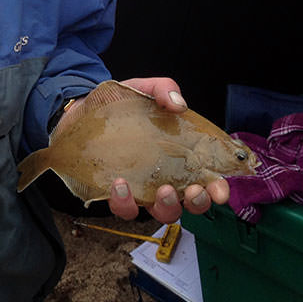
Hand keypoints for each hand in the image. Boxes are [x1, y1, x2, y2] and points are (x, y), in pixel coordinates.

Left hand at [106, 77, 230, 222]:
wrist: (83, 109)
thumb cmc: (121, 104)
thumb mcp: (144, 89)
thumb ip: (164, 89)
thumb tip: (178, 104)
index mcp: (178, 157)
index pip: (205, 179)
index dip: (216, 188)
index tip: (219, 190)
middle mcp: (163, 177)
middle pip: (189, 203)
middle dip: (197, 203)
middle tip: (193, 191)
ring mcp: (140, 188)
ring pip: (160, 212)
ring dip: (166, 207)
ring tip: (162, 190)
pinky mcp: (114, 193)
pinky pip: (124, 208)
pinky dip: (125, 202)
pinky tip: (120, 184)